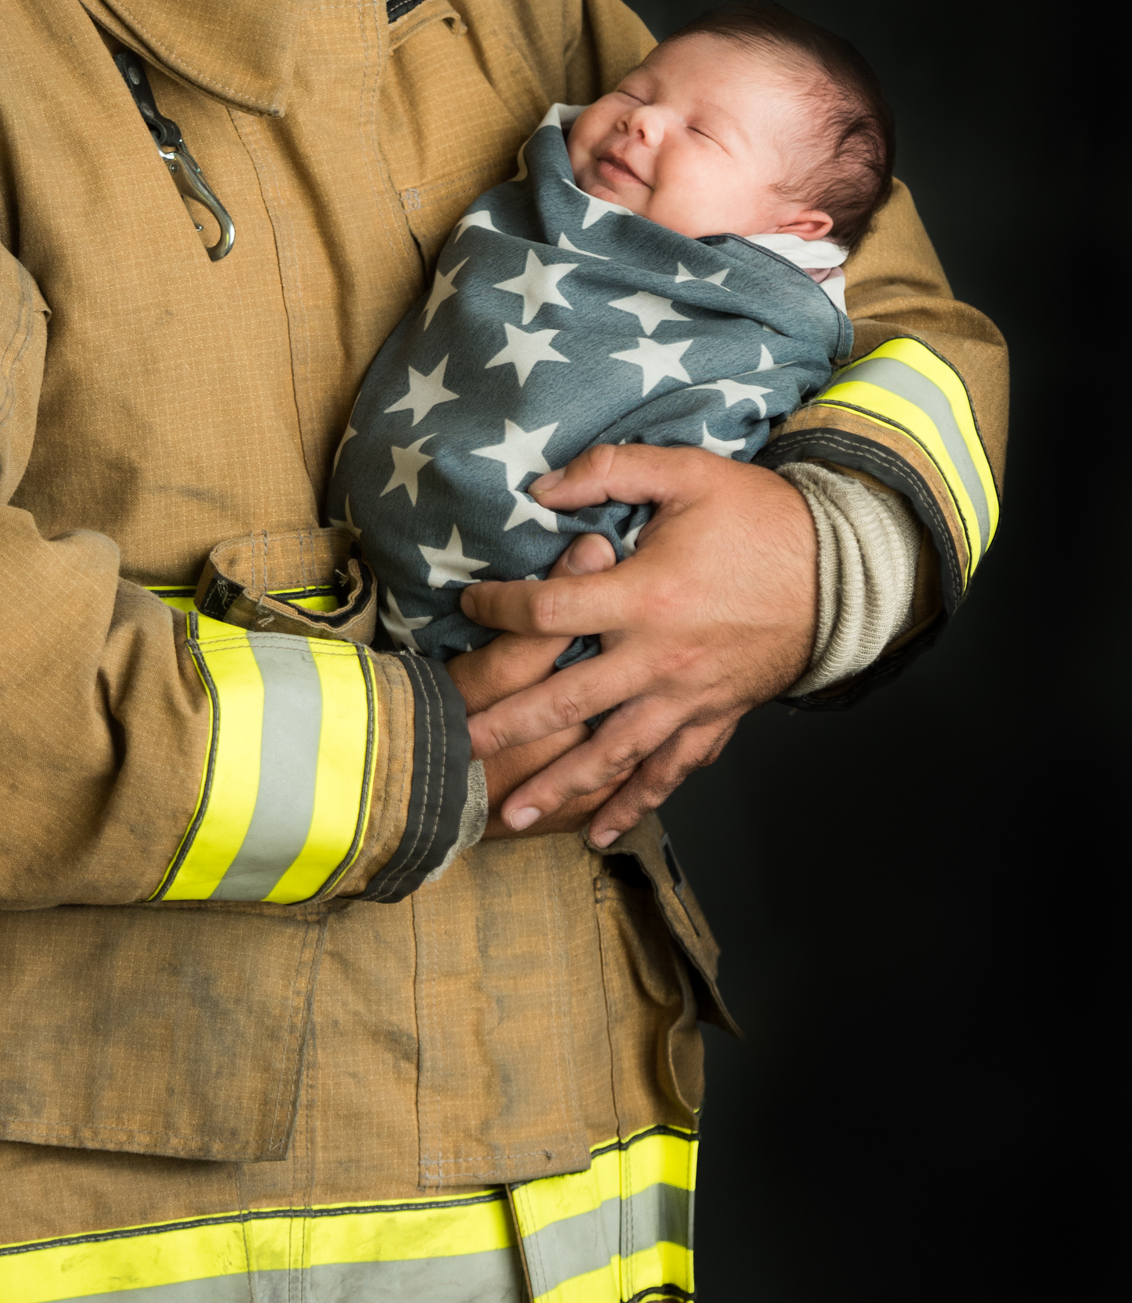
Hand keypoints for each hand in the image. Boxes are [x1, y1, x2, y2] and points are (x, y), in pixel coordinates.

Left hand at [459, 443, 816, 846]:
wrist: (844, 572)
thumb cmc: (762, 519)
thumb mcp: (689, 472)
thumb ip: (612, 471)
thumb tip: (543, 486)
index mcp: (646, 597)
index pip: (548, 612)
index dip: (499, 609)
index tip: (469, 604)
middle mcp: (660, 659)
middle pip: (566, 702)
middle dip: (507, 725)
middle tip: (459, 744)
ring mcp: (688, 698)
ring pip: (612, 754)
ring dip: (560, 785)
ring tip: (513, 812)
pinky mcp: (715, 718)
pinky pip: (670, 771)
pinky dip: (635, 804)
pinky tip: (602, 831)